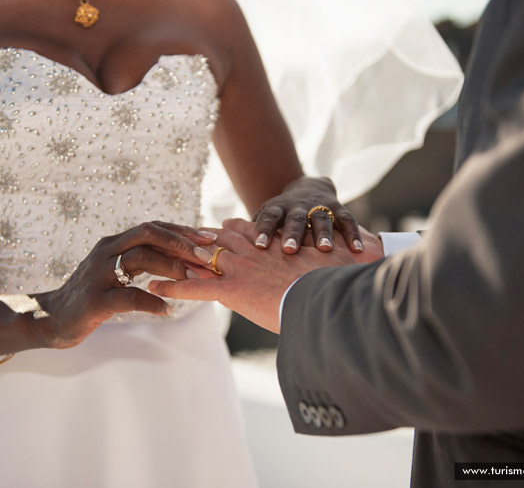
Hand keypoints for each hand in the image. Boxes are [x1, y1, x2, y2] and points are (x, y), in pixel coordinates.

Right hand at [36, 222, 214, 348]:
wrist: (50, 318)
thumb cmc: (92, 296)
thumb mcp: (117, 272)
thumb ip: (143, 261)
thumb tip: (183, 259)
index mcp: (115, 243)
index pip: (154, 227)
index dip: (183, 231)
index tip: (210, 238)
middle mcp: (106, 251)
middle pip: (148, 233)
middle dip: (181, 242)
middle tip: (207, 256)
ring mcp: (98, 274)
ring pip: (139, 258)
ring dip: (170, 267)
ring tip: (193, 279)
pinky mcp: (94, 300)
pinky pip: (127, 297)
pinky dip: (151, 302)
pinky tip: (168, 310)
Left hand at [149, 219, 382, 332]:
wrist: (336, 292)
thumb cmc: (344, 278)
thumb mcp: (340, 262)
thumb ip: (340, 255)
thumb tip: (371, 249)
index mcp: (274, 244)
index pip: (241, 230)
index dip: (223, 231)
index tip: (210, 231)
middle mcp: (253, 250)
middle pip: (213, 238)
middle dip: (191, 241)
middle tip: (168, 241)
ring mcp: (240, 267)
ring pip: (198, 258)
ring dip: (175, 260)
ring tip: (152, 261)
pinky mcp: (233, 289)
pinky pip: (194, 287)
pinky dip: (171, 287)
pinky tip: (152, 288)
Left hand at [252, 176, 362, 253]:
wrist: (308, 187)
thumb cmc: (282, 215)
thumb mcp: (267, 218)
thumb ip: (252, 232)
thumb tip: (230, 254)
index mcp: (277, 208)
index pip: (268, 217)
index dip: (263, 230)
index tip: (258, 246)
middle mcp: (298, 206)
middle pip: (295, 218)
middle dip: (293, 233)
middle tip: (290, 250)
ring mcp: (319, 205)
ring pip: (321, 218)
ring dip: (323, 233)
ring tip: (325, 249)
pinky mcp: (338, 207)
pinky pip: (347, 220)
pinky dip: (353, 234)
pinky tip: (356, 250)